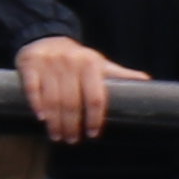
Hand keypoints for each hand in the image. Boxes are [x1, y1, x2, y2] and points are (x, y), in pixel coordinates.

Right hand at [17, 35, 134, 142]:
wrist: (46, 37)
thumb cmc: (78, 58)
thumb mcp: (100, 64)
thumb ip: (120, 74)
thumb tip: (147, 81)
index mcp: (90, 64)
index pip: (95, 97)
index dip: (95, 118)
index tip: (93, 134)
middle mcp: (70, 62)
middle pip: (72, 102)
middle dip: (72, 125)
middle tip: (72, 140)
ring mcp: (49, 63)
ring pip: (53, 99)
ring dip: (55, 121)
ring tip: (57, 136)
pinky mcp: (30, 64)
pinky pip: (33, 88)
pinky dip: (37, 104)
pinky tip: (41, 118)